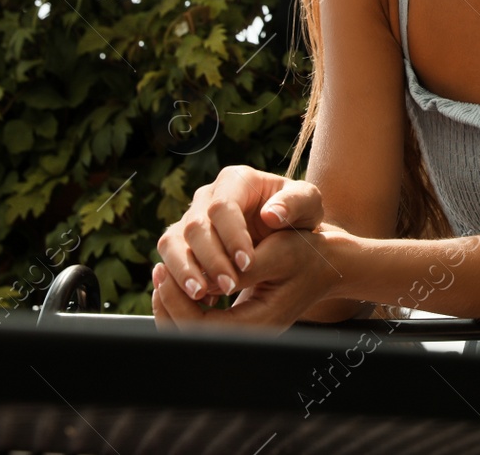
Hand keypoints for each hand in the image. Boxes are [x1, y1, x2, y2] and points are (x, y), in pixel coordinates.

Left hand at [152, 228, 344, 332]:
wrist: (328, 264)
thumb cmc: (307, 255)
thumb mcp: (279, 253)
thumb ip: (245, 268)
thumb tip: (208, 279)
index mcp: (258, 324)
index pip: (200, 326)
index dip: (177, 300)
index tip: (165, 271)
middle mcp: (248, 335)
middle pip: (188, 336)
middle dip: (167, 303)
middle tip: (158, 272)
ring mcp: (241, 331)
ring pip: (189, 331)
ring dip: (172, 303)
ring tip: (164, 275)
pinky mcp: (237, 321)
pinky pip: (199, 321)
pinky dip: (184, 302)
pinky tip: (183, 279)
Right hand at [155, 165, 322, 305]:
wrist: (286, 229)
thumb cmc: (298, 213)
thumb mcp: (308, 204)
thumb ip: (296, 203)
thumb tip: (271, 214)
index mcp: (237, 180)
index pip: (223, 207)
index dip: (232, 236)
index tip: (249, 263)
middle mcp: (208, 196)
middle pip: (195, 226)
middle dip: (211, 258)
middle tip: (229, 286)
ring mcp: (191, 217)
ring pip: (172, 242)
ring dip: (185, 270)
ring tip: (201, 296)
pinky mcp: (181, 241)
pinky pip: (170, 258)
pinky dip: (179, 278)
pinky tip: (199, 298)